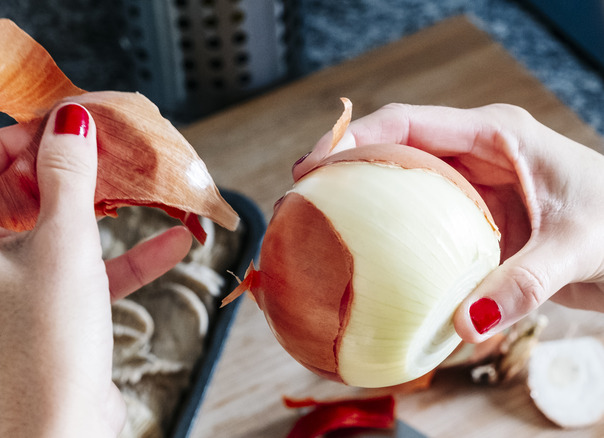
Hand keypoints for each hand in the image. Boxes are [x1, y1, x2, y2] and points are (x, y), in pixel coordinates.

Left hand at [0, 103, 191, 436]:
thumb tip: (70, 120)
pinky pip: (65, 273)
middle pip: (6, 192)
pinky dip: (110, 259)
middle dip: (65, 174)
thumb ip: (68, 172)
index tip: (62, 132)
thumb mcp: (64, 239)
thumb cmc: (47, 339)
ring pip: (42, 233)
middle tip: (104, 155)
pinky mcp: (26, 317)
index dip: (13, 138)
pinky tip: (172, 244)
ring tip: (140, 192)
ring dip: (96, 216)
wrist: (62, 432)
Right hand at [294, 103, 603, 342]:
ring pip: (401, 186)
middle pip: (392, 148)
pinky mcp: (472, 222)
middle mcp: (476, 156)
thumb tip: (463, 325)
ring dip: (361, 201)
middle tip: (300, 195)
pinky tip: (367, 262)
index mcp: (496, 135)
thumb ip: (521, 285)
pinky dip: (391, 238)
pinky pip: (420, 225)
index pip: (410, 122)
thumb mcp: (575, 248)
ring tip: (317, 223)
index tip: (316, 163)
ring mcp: (471, 190)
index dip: (356, 137)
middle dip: (343, 165)